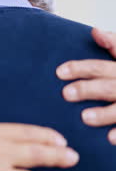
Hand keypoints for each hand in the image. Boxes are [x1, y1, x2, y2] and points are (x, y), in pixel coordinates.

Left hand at [57, 28, 115, 144]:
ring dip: (105, 113)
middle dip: (88, 89)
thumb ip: (115, 44)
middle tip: (66, 94)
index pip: (100, 65)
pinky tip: (110, 138)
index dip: (81, 68)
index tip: (59, 72)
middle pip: (109, 85)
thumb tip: (95, 31)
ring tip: (85, 117)